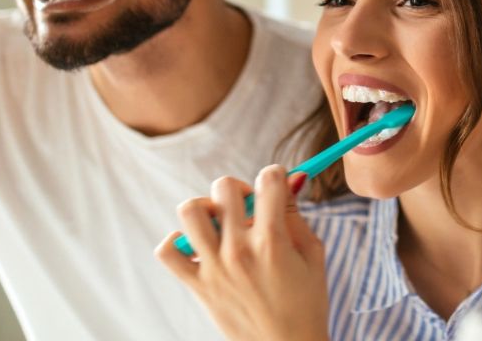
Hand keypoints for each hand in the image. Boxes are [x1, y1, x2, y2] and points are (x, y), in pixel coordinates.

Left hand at [157, 165, 328, 340]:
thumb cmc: (307, 305)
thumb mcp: (312, 255)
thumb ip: (297, 215)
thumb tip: (289, 179)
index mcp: (272, 241)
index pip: (268, 180)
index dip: (275, 175)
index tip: (276, 184)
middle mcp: (238, 250)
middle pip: (224, 187)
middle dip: (240, 188)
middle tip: (249, 207)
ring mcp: (214, 267)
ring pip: (190, 211)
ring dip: (206, 208)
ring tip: (220, 223)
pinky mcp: (198, 286)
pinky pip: (168, 251)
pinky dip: (177, 241)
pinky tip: (198, 245)